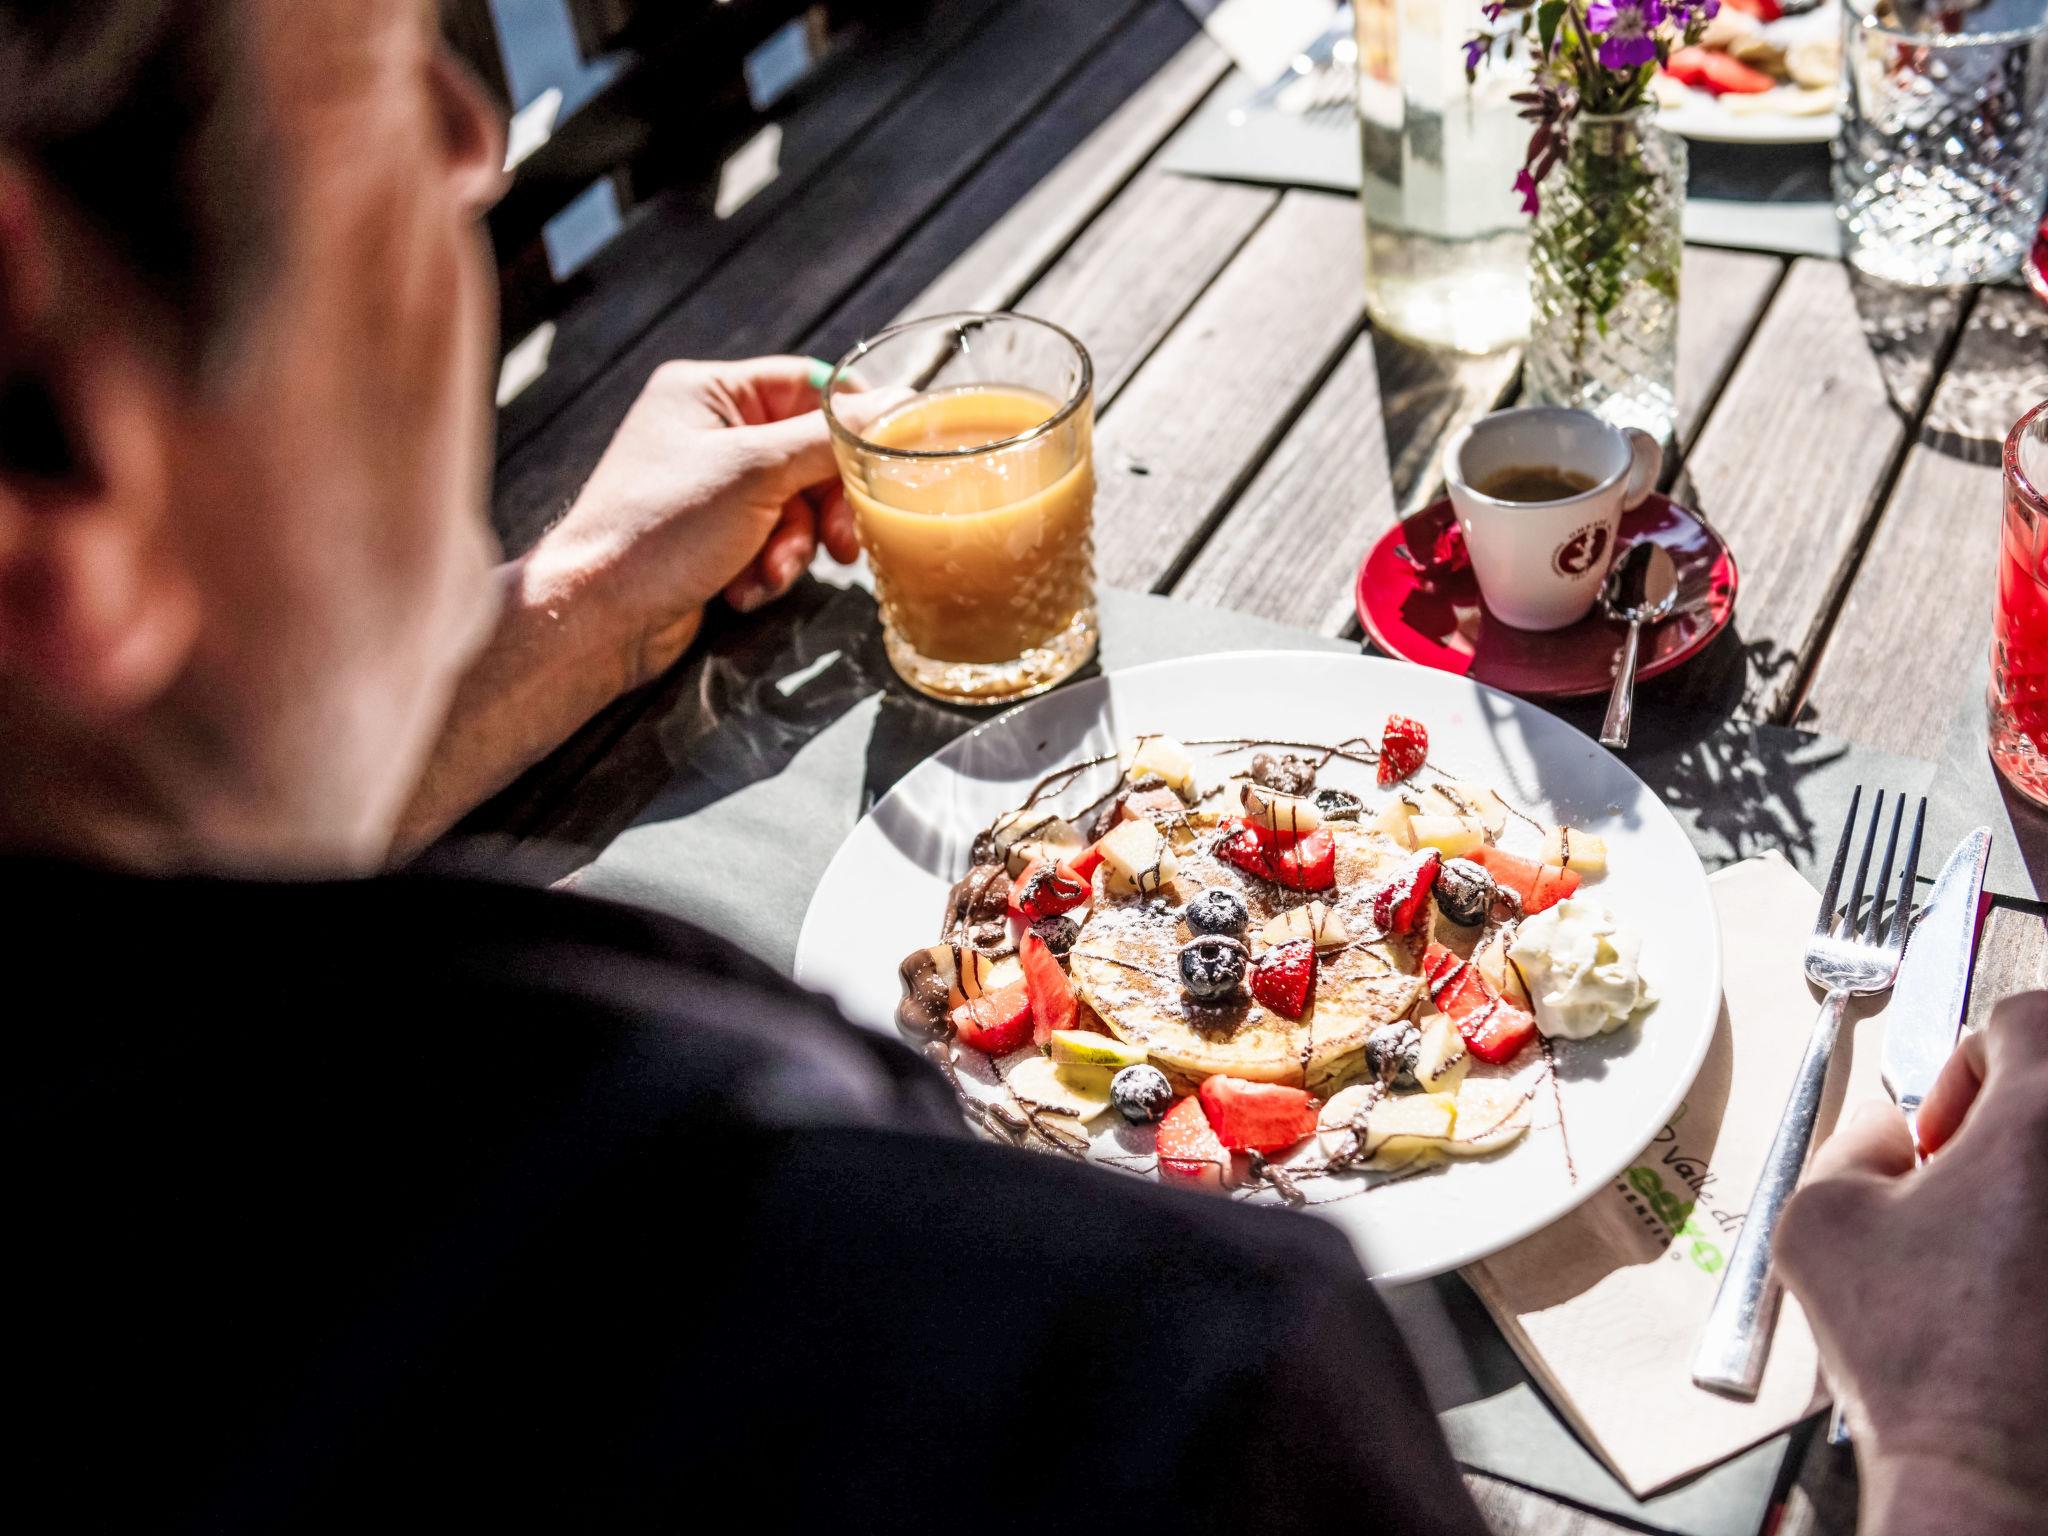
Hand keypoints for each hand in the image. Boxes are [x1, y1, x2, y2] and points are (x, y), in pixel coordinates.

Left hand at [392, 356, 882, 851]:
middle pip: (809, 454)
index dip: (852, 421)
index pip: (807, 386)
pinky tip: (743, 590)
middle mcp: (708, 432)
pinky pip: (770, 542)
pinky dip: (767, 569)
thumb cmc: (660, 530)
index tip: (890, 456)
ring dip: (794, 547)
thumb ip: (828, 439)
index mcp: (708, 392)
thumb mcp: (755, 473)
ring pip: (795, 507)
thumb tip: (894, 407)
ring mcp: (710, 487)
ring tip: (769, 573)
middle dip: (824, 506)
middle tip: (841, 543)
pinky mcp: (712, 537)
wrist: (599, 616)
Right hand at [1777, 991, 2047, 1533]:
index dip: (1972, 1059)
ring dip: (2031, 1194)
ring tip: (1995, 1254)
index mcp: (2042, 1121)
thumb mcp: (1820, 1218)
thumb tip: (1894, 1141)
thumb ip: (1851, 1144)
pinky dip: (2039, 1254)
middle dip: (2015, 1124)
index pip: (2028, 1019)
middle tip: (1974, 1181)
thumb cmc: (1916, 1355)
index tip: (1947, 1130)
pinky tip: (2021, 1303)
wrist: (1993, 1476)